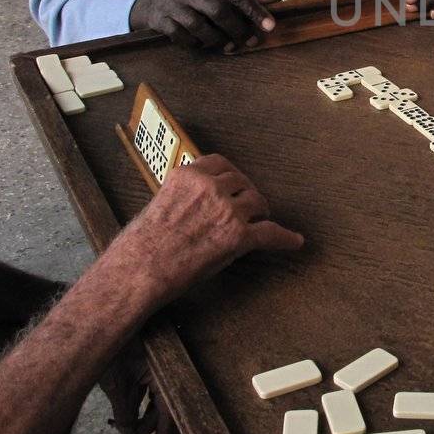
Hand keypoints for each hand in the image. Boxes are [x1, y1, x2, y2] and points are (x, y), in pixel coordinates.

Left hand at [99, 341, 171, 433]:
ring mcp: (150, 369)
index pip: (167, 407)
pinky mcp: (140, 367)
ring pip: (150, 398)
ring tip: (128, 429)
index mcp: (161, 373)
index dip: (163, 429)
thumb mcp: (115, 386)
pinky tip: (126, 415)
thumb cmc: (110, 352)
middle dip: (147, 423)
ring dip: (140, 414)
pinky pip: (142, 390)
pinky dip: (135, 403)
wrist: (95, 328)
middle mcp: (160, 371)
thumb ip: (124, 411)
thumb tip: (128, 433)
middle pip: (160, 404)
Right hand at [113, 154, 303, 308]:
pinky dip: (284, 238)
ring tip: (262, 220)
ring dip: (260, 212)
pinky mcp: (237, 236)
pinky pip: (269, 233)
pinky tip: (294, 241)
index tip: (233, 182)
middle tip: (249, 205)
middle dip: (245, 193)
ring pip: (257, 202)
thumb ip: (183, 196)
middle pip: (241, 182)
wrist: (139, 270)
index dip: (230, 175)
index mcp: (188, 175)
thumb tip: (196, 202)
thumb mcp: (159, 203)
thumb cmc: (140, 245)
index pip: (219, 164)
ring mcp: (226, 209)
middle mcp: (209, 187)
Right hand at [130, 0, 276, 50]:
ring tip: (227, 45)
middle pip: (219, 11)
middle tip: (250, 42)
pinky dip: (196, 44)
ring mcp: (173, 4)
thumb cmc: (198, 0)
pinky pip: (183, 37)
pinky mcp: (162, 20)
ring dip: (217, 40)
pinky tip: (202, 44)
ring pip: (200, 26)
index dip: (254, 11)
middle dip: (237, 29)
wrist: (157, 4)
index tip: (270, 26)